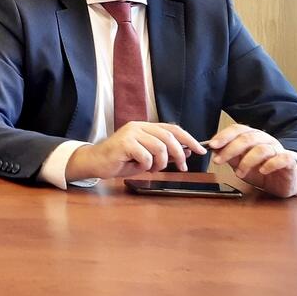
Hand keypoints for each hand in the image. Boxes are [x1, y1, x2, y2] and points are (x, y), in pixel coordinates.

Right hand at [66, 122, 206, 180]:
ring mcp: (131, 133)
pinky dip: (146, 166)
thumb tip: (186, 152)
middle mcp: (139, 126)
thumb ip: (164, 153)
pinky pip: (146, 156)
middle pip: (169, 137)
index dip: (188, 139)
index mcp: (145, 127)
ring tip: (152, 169)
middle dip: (179, 154)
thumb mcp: (146, 157)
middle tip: (181, 167)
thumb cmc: (120, 160)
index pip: (172, 129)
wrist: (96, 163)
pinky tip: (138, 167)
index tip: (200, 150)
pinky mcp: (124, 143)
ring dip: (160, 163)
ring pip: (159, 148)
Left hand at [207, 124, 296, 197]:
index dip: (224, 136)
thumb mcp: (239, 163)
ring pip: (262, 149)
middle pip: (247, 138)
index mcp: (251, 137)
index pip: (237, 129)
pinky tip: (262, 171)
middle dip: (230, 149)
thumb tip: (213, 149)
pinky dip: (270, 164)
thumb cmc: (260, 169)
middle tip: (218, 161)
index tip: (212, 145)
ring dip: (247, 161)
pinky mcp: (288, 161)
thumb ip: (228, 155)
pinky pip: (282, 158)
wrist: (283, 181)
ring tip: (239, 173)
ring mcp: (278, 150)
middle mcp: (265, 140)